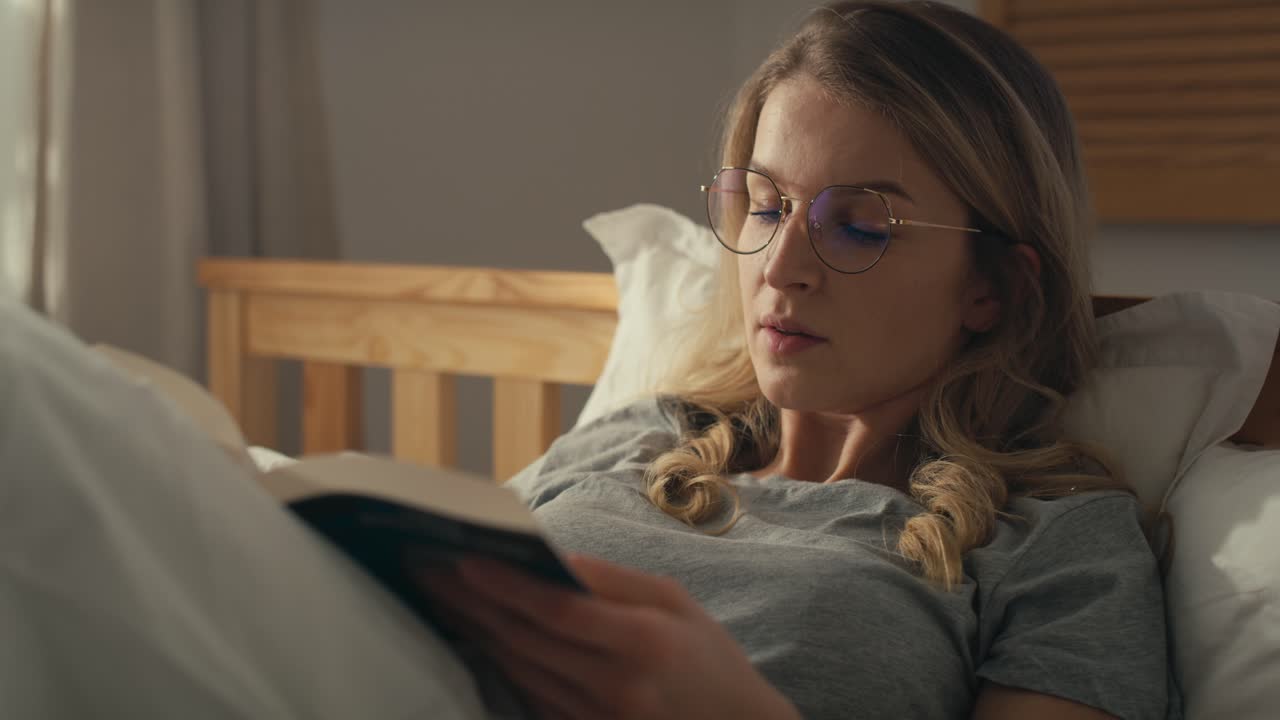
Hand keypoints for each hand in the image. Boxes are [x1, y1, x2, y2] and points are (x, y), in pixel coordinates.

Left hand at [418, 553, 801, 719]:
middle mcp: (614, 686)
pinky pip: (527, 696)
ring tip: (438, 594)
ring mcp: (594, 719)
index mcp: (642, 642)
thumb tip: (548, 555)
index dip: (505, 585)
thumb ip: (612, 580)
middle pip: (524, 640)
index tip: (460, 558)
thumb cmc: (706, 658)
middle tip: (426, 567)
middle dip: (470, 601)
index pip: (558, 610)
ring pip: (517, 669)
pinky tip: (473, 635)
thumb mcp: (675, 601)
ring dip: (473, 630)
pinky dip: (496, 663)